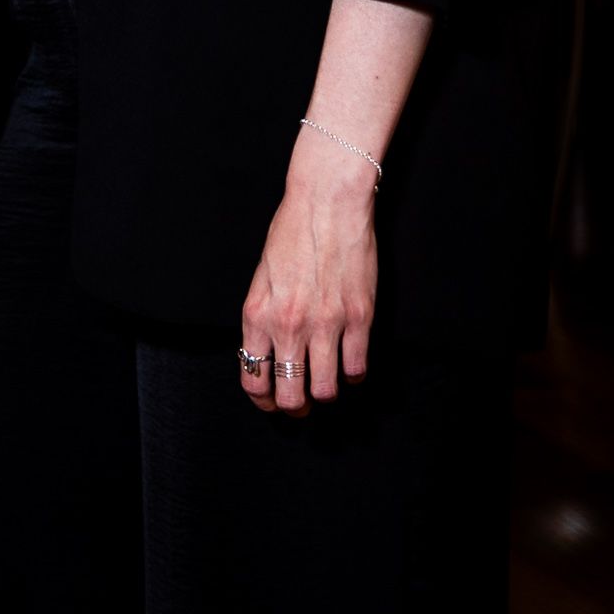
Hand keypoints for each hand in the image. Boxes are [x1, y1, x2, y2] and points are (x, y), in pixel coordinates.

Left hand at [239, 139, 380, 413]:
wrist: (325, 205)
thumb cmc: (290, 236)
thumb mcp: (261, 278)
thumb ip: (262, 318)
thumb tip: (266, 353)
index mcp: (258, 315)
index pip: (254, 379)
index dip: (263, 399)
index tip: (271, 401)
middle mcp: (289, 326)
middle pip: (291, 395)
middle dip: (294, 407)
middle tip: (300, 404)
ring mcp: (327, 325)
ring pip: (326, 390)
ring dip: (325, 394)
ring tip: (325, 387)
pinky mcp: (360, 318)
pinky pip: (357, 368)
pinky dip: (353, 375)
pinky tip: (349, 365)